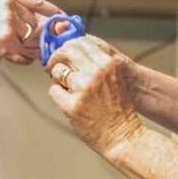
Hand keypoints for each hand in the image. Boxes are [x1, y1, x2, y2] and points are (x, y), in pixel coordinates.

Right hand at [0, 0, 62, 77]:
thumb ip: (12, 17)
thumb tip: (39, 28)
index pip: (35, 1)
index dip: (51, 11)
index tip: (62, 18)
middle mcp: (6, 3)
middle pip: (33, 23)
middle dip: (31, 36)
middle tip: (19, 44)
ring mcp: (8, 19)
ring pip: (27, 38)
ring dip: (20, 47)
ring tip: (2, 48)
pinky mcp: (8, 37)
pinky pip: (22, 51)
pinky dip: (17, 57)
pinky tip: (5, 55)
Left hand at [45, 35, 145, 159]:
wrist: (123, 136)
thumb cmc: (118, 108)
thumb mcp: (113, 77)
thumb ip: (95, 63)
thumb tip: (70, 50)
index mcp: (107, 64)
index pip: (80, 42)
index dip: (67, 47)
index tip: (63, 54)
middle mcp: (95, 73)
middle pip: (65, 52)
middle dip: (57, 58)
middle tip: (54, 66)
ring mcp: (83, 89)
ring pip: (57, 71)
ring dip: (59, 79)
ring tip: (69, 89)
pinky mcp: (72, 106)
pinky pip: (54, 91)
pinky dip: (58, 95)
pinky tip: (69, 101)